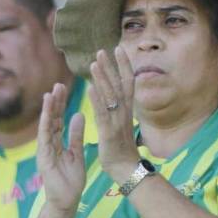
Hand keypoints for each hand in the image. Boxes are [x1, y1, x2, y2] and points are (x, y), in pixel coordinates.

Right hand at [36, 82, 86, 212]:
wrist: (67, 200)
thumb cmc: (71, 179)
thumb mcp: (77, 153)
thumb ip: (76, 135)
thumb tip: (78, 114)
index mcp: (56, 142)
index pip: (58, 119)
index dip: (60, 104)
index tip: (63, 88)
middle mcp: (48, 144)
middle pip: (51, 119)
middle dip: (54, 102)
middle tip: (58, 84)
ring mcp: (44, 150)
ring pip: (46, 125)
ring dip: (48, 109)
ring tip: (51, 93)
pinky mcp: (43, 157)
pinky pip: (44, 137)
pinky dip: (46, 123)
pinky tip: (48, 112)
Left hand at [88, 47, 140, 183]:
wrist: (127, 169)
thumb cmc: (122, 148)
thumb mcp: (122, 124)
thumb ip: (119, 109)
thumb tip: (117, 97)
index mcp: (127, 110)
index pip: (127, 82)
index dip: (123, 65)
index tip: (118, 49)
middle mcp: (124, 112)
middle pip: (119, 84)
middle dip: (111, 66)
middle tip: (102, 50)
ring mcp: (117, 121)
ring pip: (110, 96)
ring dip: (103, 78)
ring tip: (94, 63)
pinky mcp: (109, 132)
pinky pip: (102, 113)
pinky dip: (96, 99)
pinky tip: (90, 87)